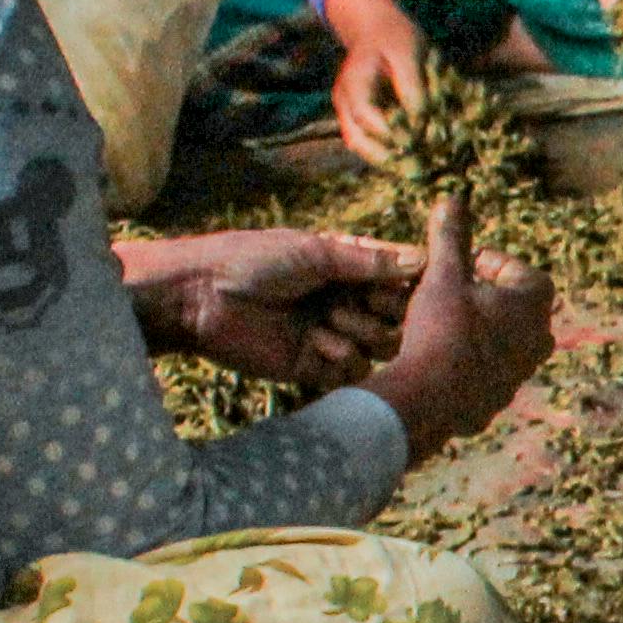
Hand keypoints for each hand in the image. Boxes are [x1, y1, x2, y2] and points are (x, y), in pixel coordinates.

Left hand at [122, 226, 419, 387]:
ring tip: (328, 322)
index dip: (406, 286)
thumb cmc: (254, 260)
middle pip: (394, 317)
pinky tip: (316, 344)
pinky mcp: (312, 367)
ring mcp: (329, 334)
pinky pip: (350, 370)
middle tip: (355, 304)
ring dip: (358, 333)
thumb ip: (369, 261)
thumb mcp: (316, 252)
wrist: (200, 297)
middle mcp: (342, 301)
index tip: (405, 284)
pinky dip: (340, 357)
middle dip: (381, 311)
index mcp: (345, 268)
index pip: (396, 279)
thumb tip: (422, 259)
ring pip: (377, 346)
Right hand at [325, 0, 430, 167]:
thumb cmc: (395, 38)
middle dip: (386, 157)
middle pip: (356, 139)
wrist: (375, 29)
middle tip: (417, 168)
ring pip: (359, 146)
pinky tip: (410, 159)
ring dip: (386, 160)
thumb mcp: (409, 52)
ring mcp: (346, 110)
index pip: (365, 114)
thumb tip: (420, 119)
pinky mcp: (355, 118)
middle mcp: (344, 100)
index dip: (390, 131)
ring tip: (415, 169)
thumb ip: (413, 84)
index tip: (416, 139)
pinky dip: (385, 152)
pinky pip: (366, 143)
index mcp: (354, 81)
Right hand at [367, 189, 555, 457]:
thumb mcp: (443, 275)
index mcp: (534, 306)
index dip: (491, 263)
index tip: (462, 264)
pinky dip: (469, 358)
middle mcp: (539, 340)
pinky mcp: (500, 399)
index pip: (523, 272)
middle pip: (516, 307)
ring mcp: (522, 373)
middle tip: (454, 290)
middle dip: (486, 296)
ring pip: (503, 340)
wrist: (432, 400)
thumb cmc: (442, 329)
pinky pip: (488, 369)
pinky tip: (438, 355)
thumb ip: (451, 238)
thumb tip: (452, 198)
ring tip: (443, 321)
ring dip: (479, 327)